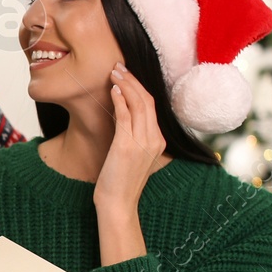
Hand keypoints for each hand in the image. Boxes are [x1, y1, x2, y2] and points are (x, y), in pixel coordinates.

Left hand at [94, 62, 166, 212]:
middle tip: (119, 66)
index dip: (139, 87)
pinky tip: (112, 90)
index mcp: (159, 140)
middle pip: (147, 100)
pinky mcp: (127, 146)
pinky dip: (120, 99)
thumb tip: (123, 115)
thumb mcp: (133, 156)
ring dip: (125, 85)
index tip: (127, 74)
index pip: (152, 105)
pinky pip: (126, 115)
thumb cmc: (120, 181)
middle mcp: (155, 139)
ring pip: (138, 103)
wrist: (118, 204)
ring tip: (114, 72)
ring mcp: (143, 142)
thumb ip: (134, 137)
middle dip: (132, 80)